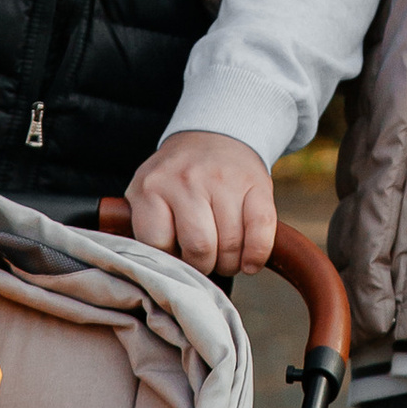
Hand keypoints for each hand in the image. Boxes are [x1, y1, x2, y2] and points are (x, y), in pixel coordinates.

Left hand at [124, 129, 275, 275]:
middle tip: (205, 262)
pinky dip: (257, 254)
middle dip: (204, 267)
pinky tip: (249, 263)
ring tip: (224, 258)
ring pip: (230, 244)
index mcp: (151, 187)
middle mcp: (186, 180)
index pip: (158, 245)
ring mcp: (223, 180)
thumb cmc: (176, 179)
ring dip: (229, 263)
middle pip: (199, 248)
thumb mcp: (147, 191)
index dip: (170, 260)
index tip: (177, 257)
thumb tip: (157, 272)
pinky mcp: (256, 183)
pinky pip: (260, 228)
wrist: (213, 136)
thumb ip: (146, 226)